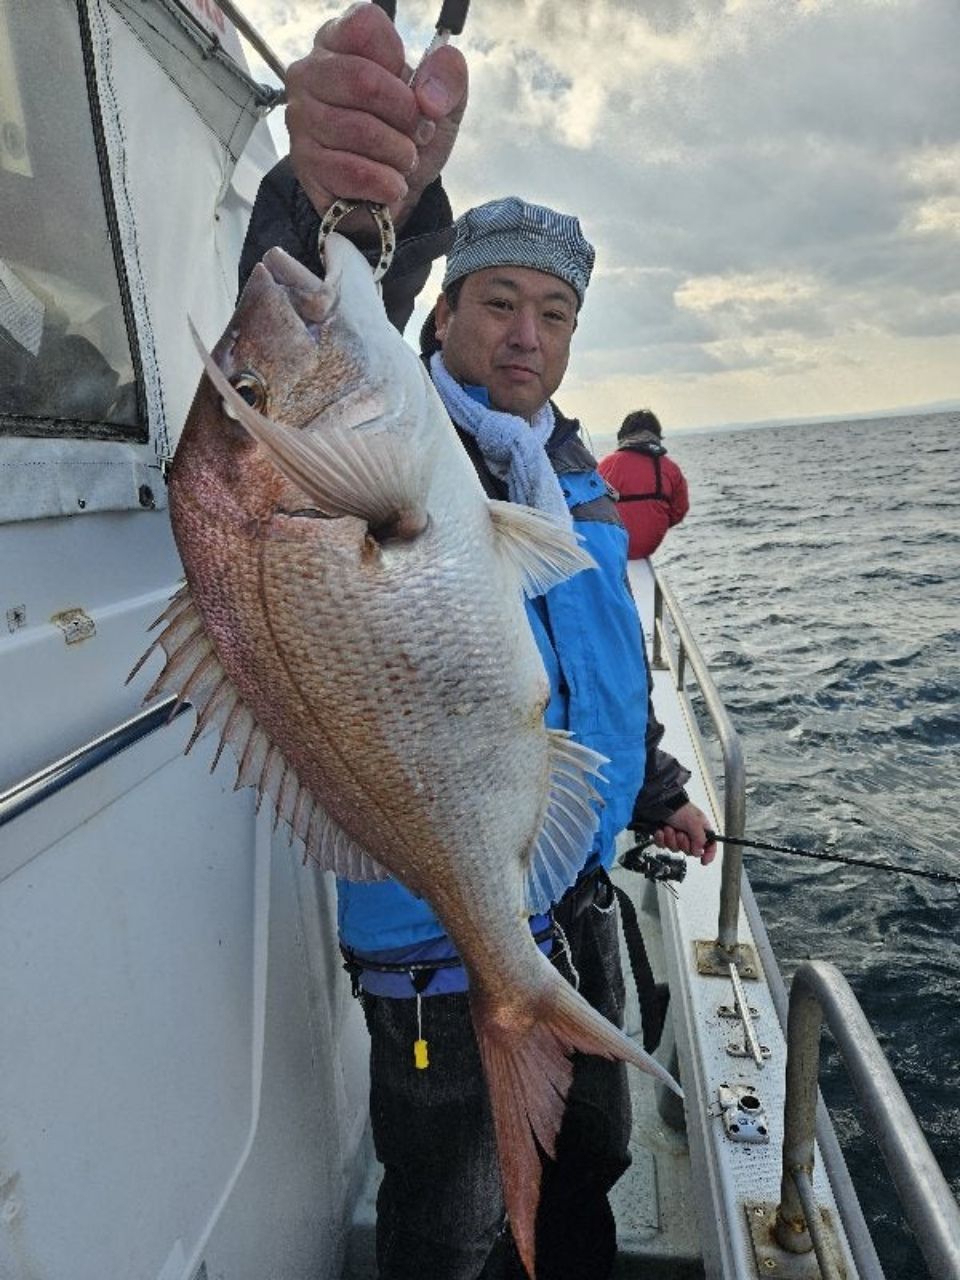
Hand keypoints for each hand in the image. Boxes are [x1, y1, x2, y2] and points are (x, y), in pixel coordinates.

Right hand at [285, 3, 468, 233]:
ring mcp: (302, 117)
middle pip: (364, 81)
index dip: (398, 60)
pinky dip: (384, 183)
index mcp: (341, 41)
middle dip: (405, 115)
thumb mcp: (442, 101)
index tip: (409, 88)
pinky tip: (390, 184)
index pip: (366, 25)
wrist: (392, 192)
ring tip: (403, 160)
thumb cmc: (407, 134)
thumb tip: (429, 97)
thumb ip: (448, 76)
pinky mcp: (305, 163)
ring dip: (398, 154)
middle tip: (417, 133)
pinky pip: (352, 171)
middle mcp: (311, 72)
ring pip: (360, 130)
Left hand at [652, 801, 716, 865]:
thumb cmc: (678, 808)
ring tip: (669, 828)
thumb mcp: (694, 822)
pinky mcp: (664, 837)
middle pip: (690, 850)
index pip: (709, 845)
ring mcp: (676, 836)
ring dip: (671, 839)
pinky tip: (661, 831)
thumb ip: (700, 839)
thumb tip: (698, 851)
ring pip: (676, 849)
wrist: (658, 803)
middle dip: (683, 843)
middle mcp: (690, 833)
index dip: (708, 854)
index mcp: (700, 829)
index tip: (704, 861)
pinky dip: (661, 839)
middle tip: (680, 833)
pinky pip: (664, 846)